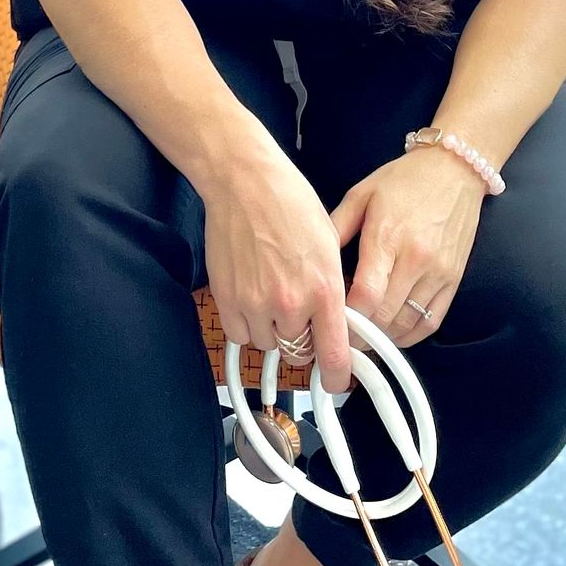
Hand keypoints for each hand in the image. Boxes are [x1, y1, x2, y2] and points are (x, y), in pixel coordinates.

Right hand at [200, 145, 355, 394]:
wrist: (245, 183)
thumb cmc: (291, 204)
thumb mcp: (330, 244)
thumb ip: (334, 289)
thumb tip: (338, 322)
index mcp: (324, 289)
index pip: (334, 354)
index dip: (337, 378)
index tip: (336, 383)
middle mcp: (290, 304)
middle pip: (298, 351)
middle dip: (302, 338)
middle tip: (299, 310)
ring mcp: (255, 304)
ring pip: (268, 343)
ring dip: (273, 329)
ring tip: (273, 292)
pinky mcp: (227, 299)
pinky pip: (240, 334)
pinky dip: (247, 323)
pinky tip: (252, 295)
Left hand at [326, 145, 484, 350]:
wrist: (455, 169)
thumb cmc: (404, 180)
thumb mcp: (361, 195)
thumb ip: (336, 228)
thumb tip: (312, 261)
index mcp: (387, 236)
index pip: (366, 295)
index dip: (346, 318)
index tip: (330, 323)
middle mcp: (416, 259)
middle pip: (384, 316)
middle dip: (359, 333)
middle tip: (341, 334)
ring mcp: (438, 272)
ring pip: (407, 325)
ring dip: (382, 337)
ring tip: (363, 331)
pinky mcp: (454, 279)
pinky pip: (431, 322)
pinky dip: (409, 335)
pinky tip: (391, 330)